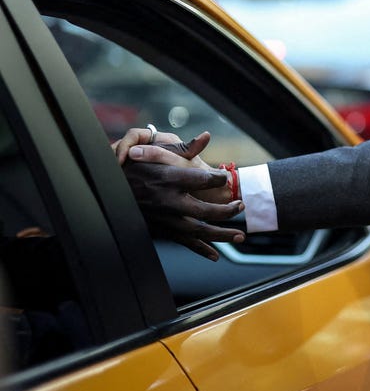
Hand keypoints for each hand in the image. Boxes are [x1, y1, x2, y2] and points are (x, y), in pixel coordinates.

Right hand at [114, 128, 244, 260]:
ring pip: (198, 230)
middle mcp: (167, 200)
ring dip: (221, 235)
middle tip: (240, 207)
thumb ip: (185, 147)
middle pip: (205, 210)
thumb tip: (206, 136)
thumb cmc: (135, 166)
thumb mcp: (157, 152)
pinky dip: (200, 249)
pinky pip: (183, 241)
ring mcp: (163, 217)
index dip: (220, 179)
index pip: (204, 180)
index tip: (226, 178)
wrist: (108, 188)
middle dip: (227, 211)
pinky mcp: (159, 228)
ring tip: (239, 235)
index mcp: (168, 178)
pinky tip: (215, 254)